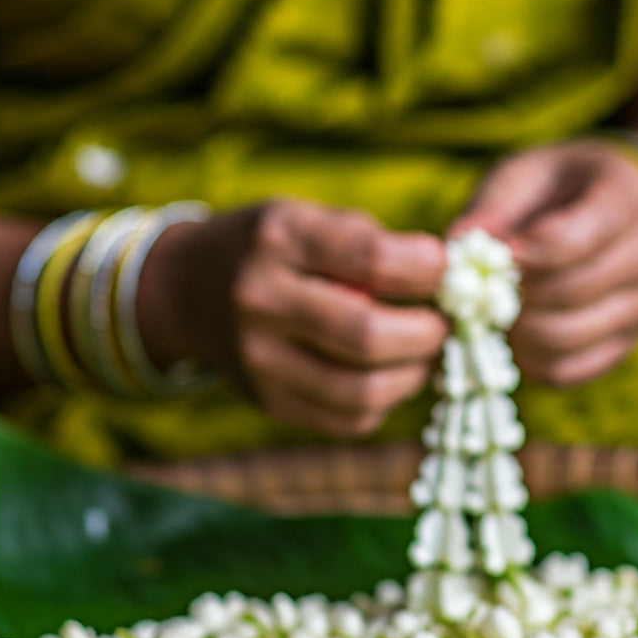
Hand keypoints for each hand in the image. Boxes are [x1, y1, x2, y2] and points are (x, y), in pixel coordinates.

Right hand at [142, 200, 447, 435]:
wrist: (187, 292)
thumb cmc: (270, 248)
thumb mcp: (307, 217)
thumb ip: (371, 243)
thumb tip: (449, 282)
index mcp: (279, 240)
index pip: (372, 258)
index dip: (428, 269)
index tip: (445, 270)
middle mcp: (260, 301)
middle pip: (368, 337)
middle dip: (427, 334)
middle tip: (444, 323)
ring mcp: (259, 360)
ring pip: (362, 393)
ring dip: (412, 376)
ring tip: (421, 354)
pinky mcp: (268, 402)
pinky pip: (347, 420)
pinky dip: (383, 402)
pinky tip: (387, 377)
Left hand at [451, 140, 637, 385]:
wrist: (611, 212)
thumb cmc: (555, 192)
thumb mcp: (524, 177)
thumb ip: (493, 208)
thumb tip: (456, 244)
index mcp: (624, 200)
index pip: (571, 241)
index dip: (522, 256)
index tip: (494, 257)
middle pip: (569, 293)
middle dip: (515, 296)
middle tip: (483, 291)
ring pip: (567, 337)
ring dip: (518, 332)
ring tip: (496, 313)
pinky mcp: (623, 344)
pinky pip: (569, 370)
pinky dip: (530, 362)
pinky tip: (514, 339)